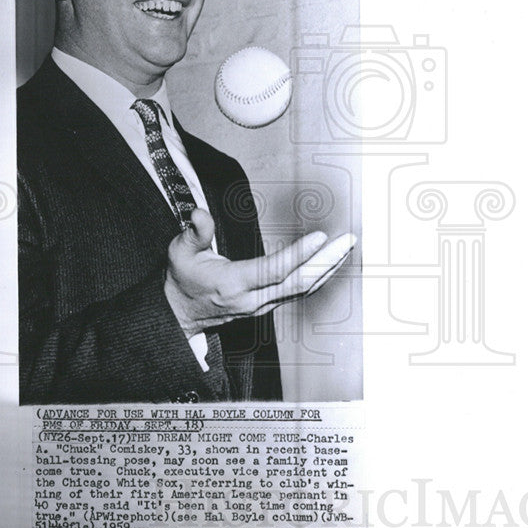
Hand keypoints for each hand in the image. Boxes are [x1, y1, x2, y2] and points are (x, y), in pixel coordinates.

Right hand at [164, 208, 355, 336]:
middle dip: (326, 261)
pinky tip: (331, 262)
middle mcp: (252, 299)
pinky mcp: (268, 306)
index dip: (298, 254)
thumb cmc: (182, 279)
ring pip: (303, 290)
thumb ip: (193, 233)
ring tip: (347, 247)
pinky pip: (300, 293)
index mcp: (232, 284)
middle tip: (348, 240)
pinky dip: (319, 277)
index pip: (273, 270)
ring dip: (328, 268)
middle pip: (298, 282)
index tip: (319, 237)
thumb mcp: (179, 252)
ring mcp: (262, 306)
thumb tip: (199, 213)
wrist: (180, 314)